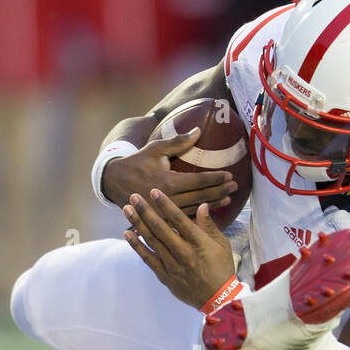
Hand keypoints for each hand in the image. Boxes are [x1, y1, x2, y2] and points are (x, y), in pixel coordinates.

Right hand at [103, 128, 237, 210]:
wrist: (114, 182)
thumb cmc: (137, 162)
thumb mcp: (156, 149)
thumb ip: (179, 142)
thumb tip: (199, 130)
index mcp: (168, 182)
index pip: (199, 181)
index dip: (216, 179)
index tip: (230, 176)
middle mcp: (169, 199)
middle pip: (201, 196)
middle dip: (220, 191)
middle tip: (235, 187)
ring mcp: (165, 212)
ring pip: (195, 208)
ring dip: (213, 204)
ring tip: (227, 199)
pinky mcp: (162, 218)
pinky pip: (184, 218)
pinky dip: (198, 214)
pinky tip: (210, 211)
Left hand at [123, 190, 235, 309]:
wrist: (218, 299)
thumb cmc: (222, 269)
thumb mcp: (222, 245)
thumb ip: (209, 225)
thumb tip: (202, 206)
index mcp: (198, 242)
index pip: (179, 219)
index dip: (165, 204)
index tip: (154, 191)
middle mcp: (183, 252)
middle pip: (160, 228)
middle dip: (145, 210)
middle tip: (133, 196)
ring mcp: (172, 265)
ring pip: (151, 241)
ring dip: (138, 224)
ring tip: (126, 210)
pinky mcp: (165, 275)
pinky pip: (147, 258)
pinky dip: (136, 246)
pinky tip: (128, 234)